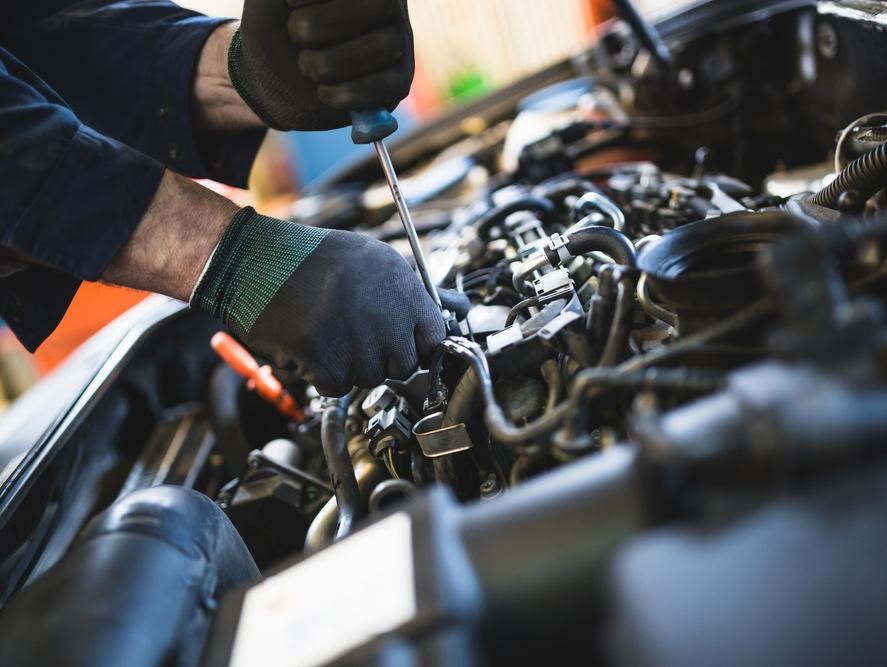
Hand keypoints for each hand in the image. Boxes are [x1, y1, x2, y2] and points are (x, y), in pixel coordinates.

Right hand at [190, 207, 443, 395]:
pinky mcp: (329, 365)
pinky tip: (312, 344)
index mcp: (404, 291)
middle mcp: (388, 319)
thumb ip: (411, 292)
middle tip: (356, 333)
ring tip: (329, 330)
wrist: (257, 262)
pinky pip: (338, 386)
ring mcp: (360, 345)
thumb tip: (451, 311)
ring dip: (351, 364)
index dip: (419, 344)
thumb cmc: (314, 258)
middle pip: (404, 365)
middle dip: (384, 356)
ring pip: (369, 377)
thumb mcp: (375, 260)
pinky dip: (324, 373)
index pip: (436, 338)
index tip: (407, 343)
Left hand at [230, 0, 413, 130]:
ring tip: (307, 67)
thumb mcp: (272, 0)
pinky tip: (324, 93)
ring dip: (332, 62)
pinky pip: (390, 86)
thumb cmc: (274, 29)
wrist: (273, 78)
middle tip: (296, 36)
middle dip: (326, 25)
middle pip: (383, 5)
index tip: (289, 2)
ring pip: (388, 45)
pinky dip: (348, 93)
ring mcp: (399, 42)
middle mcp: (388, 4)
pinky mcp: (399, 81)